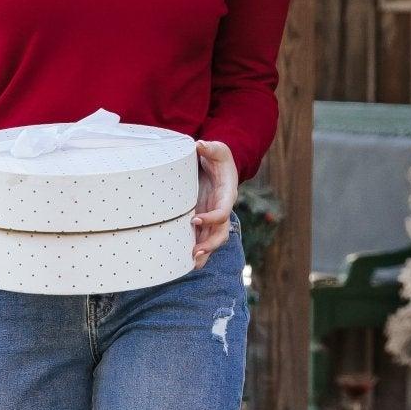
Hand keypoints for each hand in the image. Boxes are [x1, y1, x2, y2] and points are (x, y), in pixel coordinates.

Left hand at [192, 139, 237, 265]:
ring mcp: (212, 218)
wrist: (215, 167)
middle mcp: (220, 210)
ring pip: (212, 241)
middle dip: (210, 245)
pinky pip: (201, 238)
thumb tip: (200, 145)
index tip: (195, 219)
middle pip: (220, 233)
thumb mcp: (217, 149)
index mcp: (226, 195)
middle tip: (195, 253)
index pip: (223, 211)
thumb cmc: (217, 158)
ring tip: (191, 264)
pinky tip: (184, 262)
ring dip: (204, 253)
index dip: (212, 218)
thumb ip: (211, 148)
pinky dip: (196, 250)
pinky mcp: (203, 221)